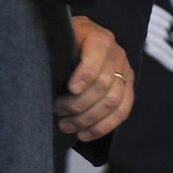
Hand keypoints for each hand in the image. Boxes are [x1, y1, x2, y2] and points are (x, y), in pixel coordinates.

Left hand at [54, 17, 133, 142]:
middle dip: (78, 103)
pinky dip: (102, 127)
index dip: (84, 76)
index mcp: (99, 38)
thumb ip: (57, 53)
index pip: (96, 59)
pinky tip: (84, 134)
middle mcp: (116, 54)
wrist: (81, 37)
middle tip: (57, 110)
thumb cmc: (66, 41)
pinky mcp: (127, 88)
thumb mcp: (59, 39)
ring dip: (87, 119)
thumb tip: (44, 77)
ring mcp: (124, 71)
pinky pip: (122, 112)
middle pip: (103, 85)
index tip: (69, 89)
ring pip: (112, 102)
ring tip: (66, 125)